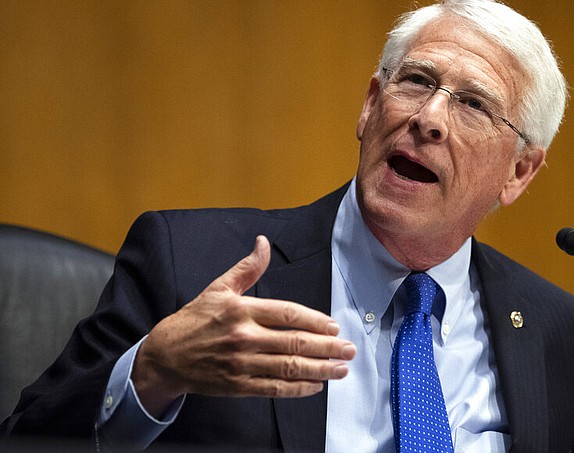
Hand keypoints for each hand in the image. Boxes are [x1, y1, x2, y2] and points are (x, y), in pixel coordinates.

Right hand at [131, 235, 355, 416]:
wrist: (165, 355)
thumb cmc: (194, 319)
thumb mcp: (219, 288)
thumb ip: (247, 268)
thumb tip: (263, 242)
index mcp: (241, 310)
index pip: (287, 314)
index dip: (314, 321)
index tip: (334, 327)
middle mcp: (244, 337)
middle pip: (294, 342)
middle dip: (327, 347)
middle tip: (349, 350)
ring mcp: (241, 364)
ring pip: (288, 368)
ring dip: (319, 370)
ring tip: (341, 369)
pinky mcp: (238, 385)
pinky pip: (274, 389)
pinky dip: (298, 388)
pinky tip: (316, 385)